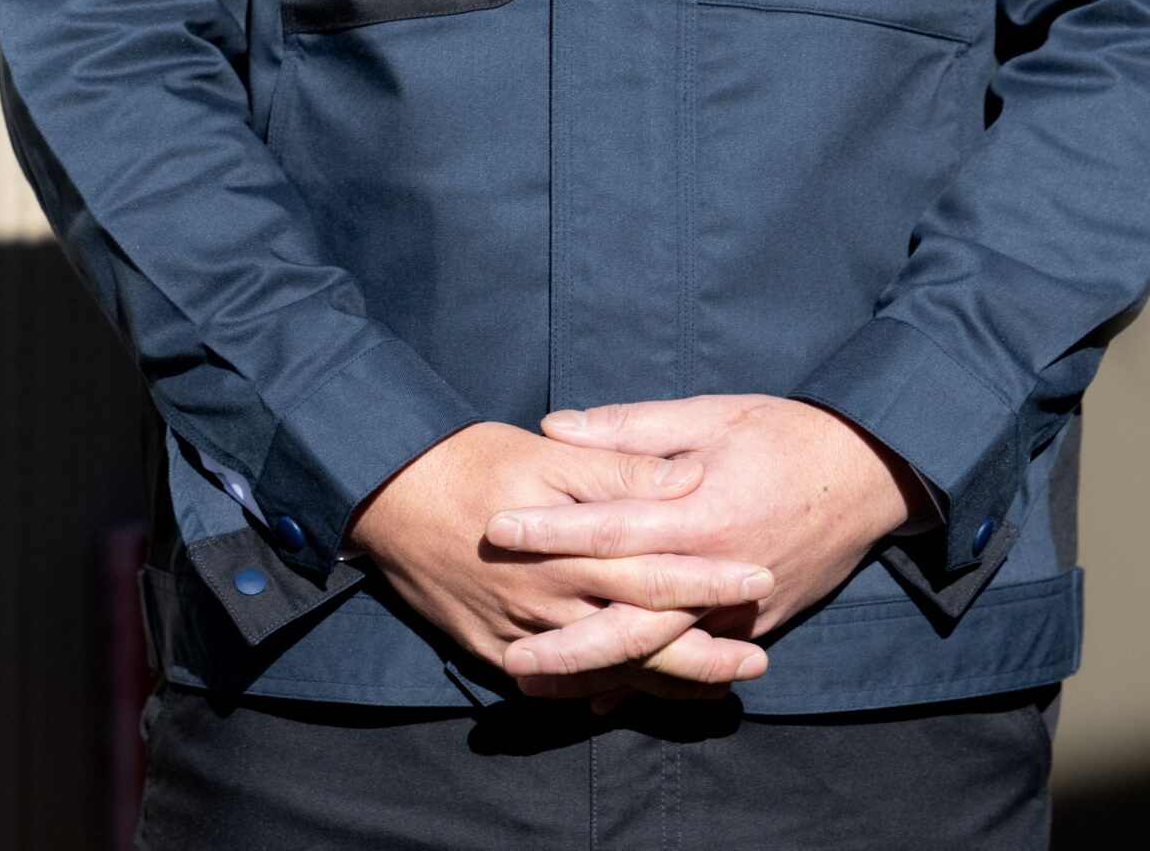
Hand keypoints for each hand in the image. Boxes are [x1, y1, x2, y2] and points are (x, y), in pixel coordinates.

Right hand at [345, 420, 775, 693]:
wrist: (388, 497)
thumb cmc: (473, 461)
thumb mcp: (549, 454)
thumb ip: (620, 470)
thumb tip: (685, 475)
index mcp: (572, 549)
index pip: (658, 572)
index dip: (712, 581)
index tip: (761, 581)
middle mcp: (552, 602)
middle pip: (642, 640)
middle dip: (703, 654)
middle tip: (757, 662)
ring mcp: (523, 637)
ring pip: (607, 672)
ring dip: (664, 682)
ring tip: (716, 685)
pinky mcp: (495, 653)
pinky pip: (558, 687)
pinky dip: (601, 694)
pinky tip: (630, 695)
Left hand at [486, 393, 921, 705]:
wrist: (870, 474)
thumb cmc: (785, 433)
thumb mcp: (711, 413)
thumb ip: (633, 429)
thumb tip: (558, 426)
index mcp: (700, 509)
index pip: (611, 525)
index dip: (552, 529)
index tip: (500, 531)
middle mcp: (715, 570)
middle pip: (628, 614)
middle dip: (565, 635)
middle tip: (508, 650)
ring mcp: (738, 608)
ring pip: (658, 653)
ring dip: (597, 672)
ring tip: (541, 684)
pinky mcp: (756, 625)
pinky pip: (694, 662)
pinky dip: (649, 683)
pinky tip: (604, 698)